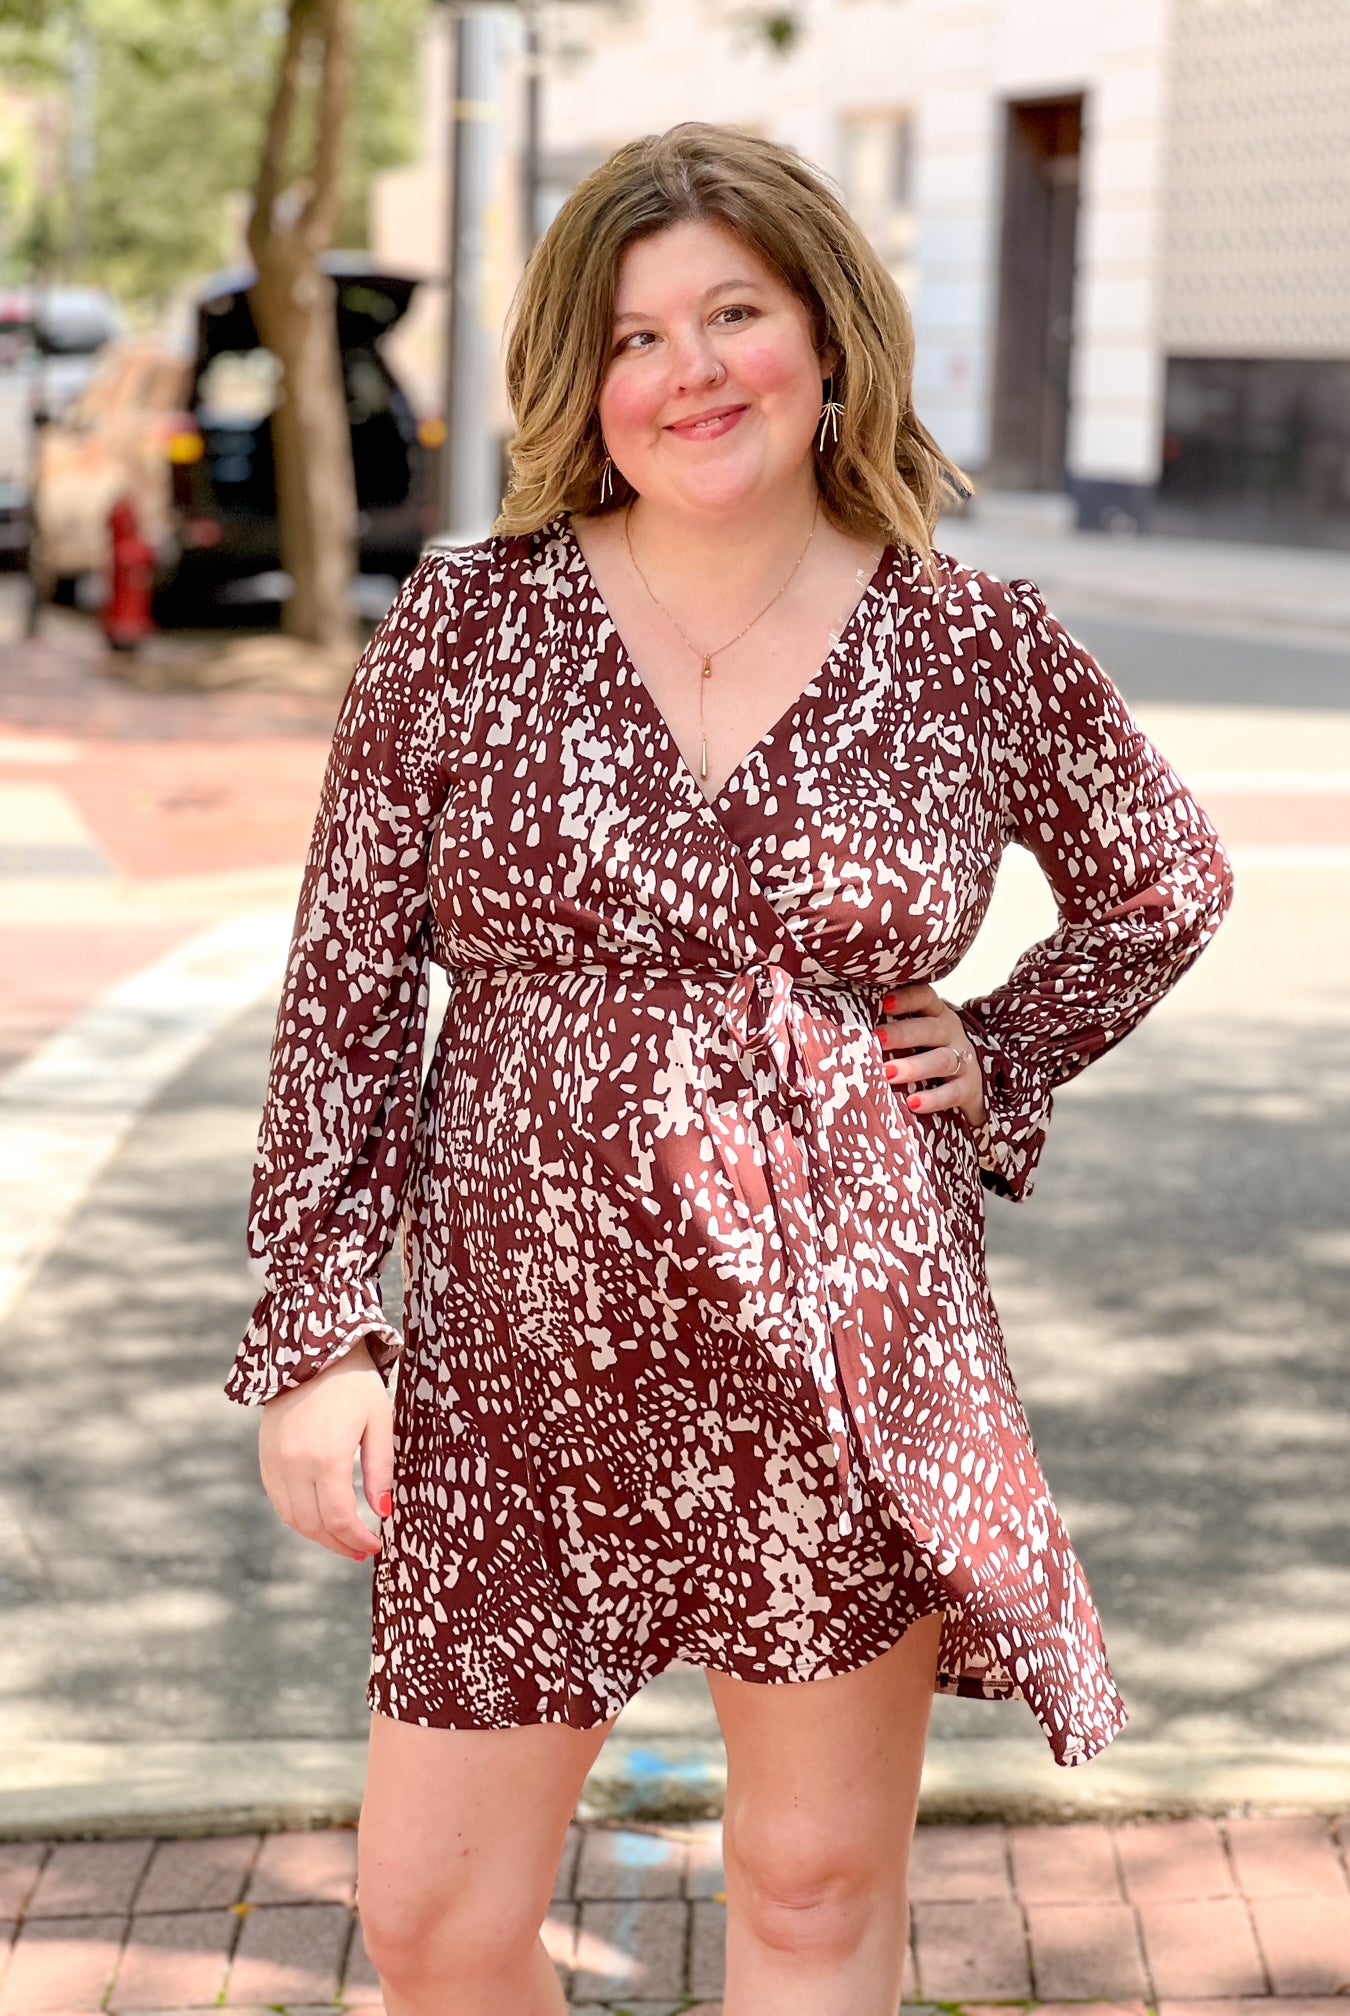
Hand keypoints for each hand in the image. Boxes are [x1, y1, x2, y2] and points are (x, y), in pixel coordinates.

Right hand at [258, 1338, 393, 1562]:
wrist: (311, 1349)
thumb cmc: (354, 1382)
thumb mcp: (379, 1421)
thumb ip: (381, 1469)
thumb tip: (384, 1512)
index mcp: (326, 1456)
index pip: (340, 1518)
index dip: (358, 1539)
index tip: (375, 1547)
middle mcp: (294, 1464)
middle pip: (314, 1525)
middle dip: (339, 1544)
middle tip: (361, 1551)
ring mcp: (275, 1461)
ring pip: (292, 1517)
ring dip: (317, 1535)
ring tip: (342, 1540)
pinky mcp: (266, 1456)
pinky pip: (279, 1499)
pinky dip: (298, 1516)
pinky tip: (319, 1517)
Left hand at [875, 981, 987, 1131]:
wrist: (966, 1087)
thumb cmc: (925, 1055)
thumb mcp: (914, 1037)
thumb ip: (887, 1029)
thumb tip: (838, 1027)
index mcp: (936, 1015)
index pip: (925, 997)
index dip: (907, 998)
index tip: (884, 1003)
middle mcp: (951, 1034)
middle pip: (931, 1029)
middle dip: (903, 1034)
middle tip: (877, 1039)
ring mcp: (964, 1061)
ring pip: (942, 1060)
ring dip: (914, 1066)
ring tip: (887, 1074)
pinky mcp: (969, 1089)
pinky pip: (953, 1093)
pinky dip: (934, 1099)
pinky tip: (913, 1104)